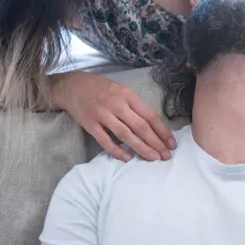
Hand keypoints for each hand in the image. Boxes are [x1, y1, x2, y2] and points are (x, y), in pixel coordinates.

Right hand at [50, 71, 175, 161]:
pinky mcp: (90, 124)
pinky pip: (105, 140)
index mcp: (129, 95)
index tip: (171, 143)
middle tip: (166, 156)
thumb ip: (136, 106)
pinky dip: (117, 150)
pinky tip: (128, 158)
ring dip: (141, 148)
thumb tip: (153, 125)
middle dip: (155, 143)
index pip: (150, 116)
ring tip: (153, 158)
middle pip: (140, 127)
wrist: (73, 86)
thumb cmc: (102, 89)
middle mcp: (117, 105)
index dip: (162, 131)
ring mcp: (103, 115)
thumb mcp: (122, 90)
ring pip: (125, 135)